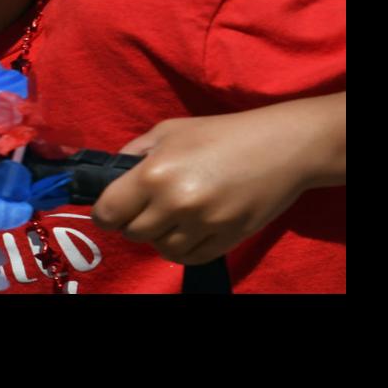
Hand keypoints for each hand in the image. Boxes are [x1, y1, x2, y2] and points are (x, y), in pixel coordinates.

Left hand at [91, 93, 345, 265]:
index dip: (106, 213)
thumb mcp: (170, 130)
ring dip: (163, 235)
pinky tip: (193, 227)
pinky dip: (185, 247)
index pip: (108, 212)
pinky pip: (189, 257)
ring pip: (161, 249)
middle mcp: (174, 202)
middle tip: (152, 206)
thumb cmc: (222, 134)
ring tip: (177, 214)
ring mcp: (202, 224)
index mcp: (154, 173)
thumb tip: (109, 176)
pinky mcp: (225, 239)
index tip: (114, 209)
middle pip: (133, 233)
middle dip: (136, 221)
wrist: (280, 147)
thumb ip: (133, 154)